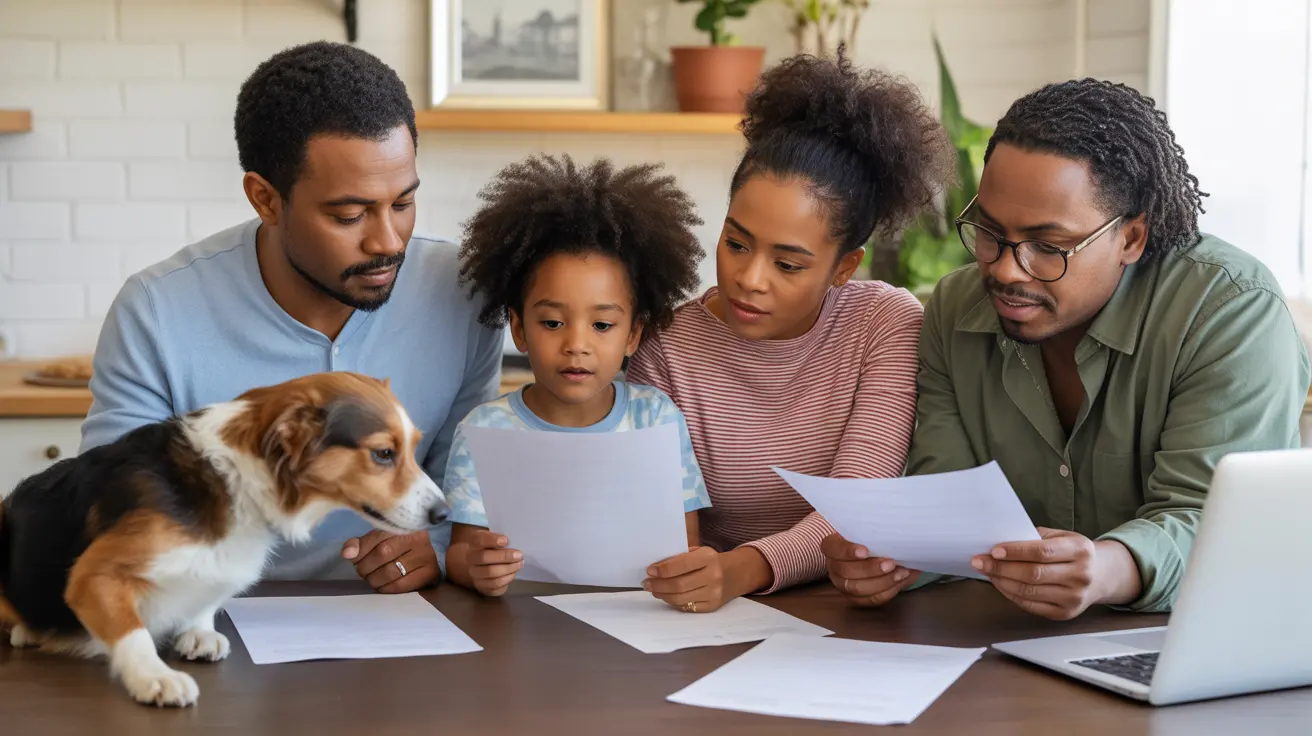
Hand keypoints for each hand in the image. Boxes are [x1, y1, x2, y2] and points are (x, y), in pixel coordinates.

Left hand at [341, 530, 438, 593]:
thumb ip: (361, 544)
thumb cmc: (399, 548)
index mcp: (405, 525)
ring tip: (371, 578)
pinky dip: (386, 588)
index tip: (352, 558)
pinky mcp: (429, 574)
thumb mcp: (381, 540)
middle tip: (362, 571)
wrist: (424, 559)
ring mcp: (426, 557)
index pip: (378, 537)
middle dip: (366, 566)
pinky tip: (383, 585)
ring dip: (374, 579)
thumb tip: (347, 553)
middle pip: (383, 553)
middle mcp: (419, 538)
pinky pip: (400, 585)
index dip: (361, 550)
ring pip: (390, 571)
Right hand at [461, 530, 523, 596]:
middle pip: (484, 557)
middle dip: (504, 557)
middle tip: (519, 555)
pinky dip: (506, 580)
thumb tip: (512, 542)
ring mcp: (475, 575)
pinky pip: (494, 586)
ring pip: (490, 573)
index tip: (506, 540)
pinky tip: (512, 573)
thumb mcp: (493, 537)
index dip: (493, 540)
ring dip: (508, 569)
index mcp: (474, 542)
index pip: (480, 540)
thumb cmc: (491, 547)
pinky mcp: (482, 587)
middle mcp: (471, 559)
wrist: (481, 564)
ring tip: (519, 564)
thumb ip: (500, 538)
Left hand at [643, 546, 727, 612]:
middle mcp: (713, 576)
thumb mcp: (699, 552)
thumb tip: (656, 570)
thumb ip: (679, 558)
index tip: (650, 571)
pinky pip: (686, 607)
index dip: (663, 570)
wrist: (736, 574)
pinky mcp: (711, 606)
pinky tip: (667, 596)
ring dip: (662, 595)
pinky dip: (673, 602)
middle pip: (679, 585)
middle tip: (647, 583)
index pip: (681, 565)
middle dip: (658, 585)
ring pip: (680, 598)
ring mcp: (713, 594)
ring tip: (654, 590)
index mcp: (709, 557)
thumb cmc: (711, 561)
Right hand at [821, 533, 919, 606]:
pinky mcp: (855, 598)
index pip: (834, 549)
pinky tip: (900, 582)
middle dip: (871, 569)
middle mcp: (834, 567)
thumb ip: (876, 534)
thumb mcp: (869, 532)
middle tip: (891, 563)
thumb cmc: (869, 539)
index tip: (865, 551)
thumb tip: (898, 538)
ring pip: (858, 588)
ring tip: (901, 573)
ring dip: (883, 582)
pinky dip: (888, 591)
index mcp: (832, 546)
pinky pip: (870, 599)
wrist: (872, 554)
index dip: (848, 551)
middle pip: (846, 571)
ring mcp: (842, 585)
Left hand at [972, 527, 1137, 620]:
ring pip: (1029, 591)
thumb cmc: (1074, 552)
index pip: (1042, 552)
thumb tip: (1002, 541)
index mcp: (1080, 550)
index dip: (1015, 551)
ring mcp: (1074, 598)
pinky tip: (1000, 584)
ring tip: (987, 571)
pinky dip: (1010, 594)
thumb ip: (1036, 537)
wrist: (1101, 575)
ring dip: (1002, 581)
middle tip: (980, 560)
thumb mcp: (1062, 536)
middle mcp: (1080, 575)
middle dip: (1001, 567)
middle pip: (1033, 574)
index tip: (994, 549)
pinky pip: (1030, 605)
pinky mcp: (1065, 613)